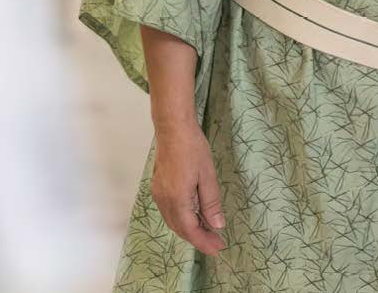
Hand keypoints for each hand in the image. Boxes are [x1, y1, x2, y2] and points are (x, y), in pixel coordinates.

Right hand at [151, 120, 225, 255]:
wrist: (173, 129)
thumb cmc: (192, 148)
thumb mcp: (207, 175)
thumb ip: (211, 202)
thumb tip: (217, 225)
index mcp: (177, 199)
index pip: (190, 230)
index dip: (204, 242)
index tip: (218, 248)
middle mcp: (164, 201)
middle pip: (181, 228)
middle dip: (199, 238)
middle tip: (217, 242)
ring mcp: (159, 194)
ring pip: (174, 221)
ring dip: (190, 229)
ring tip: (208, 231)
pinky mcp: (159, 187)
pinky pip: (170, 211)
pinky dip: (183, 218)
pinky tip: (194, 215)